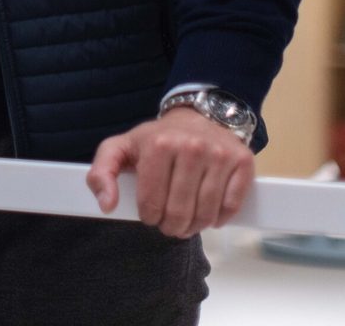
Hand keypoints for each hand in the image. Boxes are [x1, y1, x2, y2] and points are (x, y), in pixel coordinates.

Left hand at [86, 107, 254, 237]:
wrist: (198, 117)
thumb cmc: (157, 139)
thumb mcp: (121, 148)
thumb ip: (101, 173)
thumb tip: (107, 205)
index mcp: (158, 145)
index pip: (151, 203)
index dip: (149, 216)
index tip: (150, 213)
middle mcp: (191, 147)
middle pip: (179, 212)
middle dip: (172, 226)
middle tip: (170, 223)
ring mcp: (219, 154)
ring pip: (206, 213)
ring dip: (195, 226)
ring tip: (187, 221)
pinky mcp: (242, 161)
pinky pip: (231, 206)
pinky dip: (219, 218)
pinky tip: (209, 212)